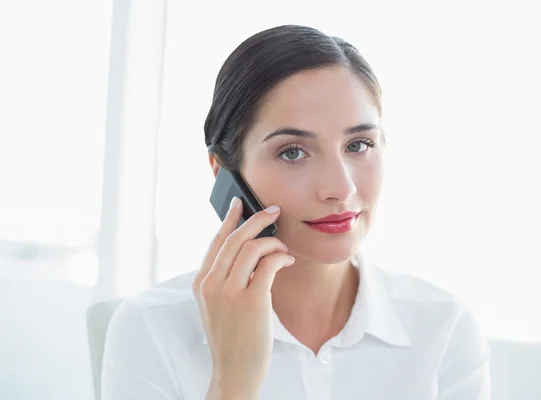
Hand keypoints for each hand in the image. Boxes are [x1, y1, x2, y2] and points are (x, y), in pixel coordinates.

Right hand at [193, 197, 294, 396]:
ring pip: (252, 247)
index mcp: (200, 282)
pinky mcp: (251, 300)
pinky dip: (281, 256)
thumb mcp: (217, 305)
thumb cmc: (231, 337)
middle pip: (234, 238)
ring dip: (273, 242)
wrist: (234, 370)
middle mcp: (211, 283)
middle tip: (273, 210)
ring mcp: (229, 291)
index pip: (216, 241)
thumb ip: (224, 278)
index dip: (229, 219)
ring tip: (283, 249)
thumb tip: (247, 250)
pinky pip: (269, 263)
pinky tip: (287, 260)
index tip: (240, 203)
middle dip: (256, 219)